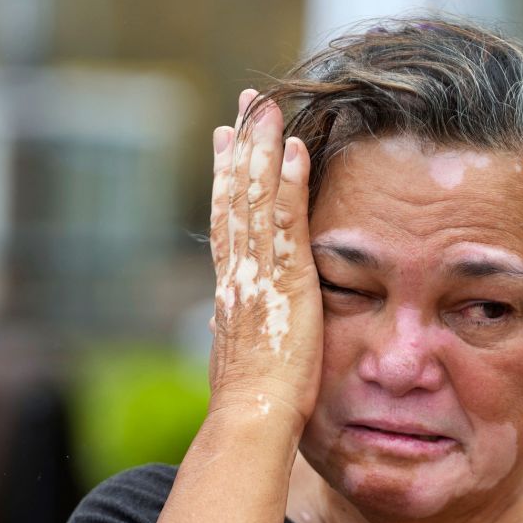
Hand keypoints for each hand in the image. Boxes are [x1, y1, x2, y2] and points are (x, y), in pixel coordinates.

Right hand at [207, 89, 323, 425]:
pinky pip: (286, 222)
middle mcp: (238, 276)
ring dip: (263, 149)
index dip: (227, 181)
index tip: (227, 142)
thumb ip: (249, 337)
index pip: (227, 224)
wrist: (250, 419)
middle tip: (246, 103)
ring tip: (269, 107)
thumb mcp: (246, 363)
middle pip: (235, 197)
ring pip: (255, 199)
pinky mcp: (285, 281)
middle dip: (241, 147)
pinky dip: (289, 184)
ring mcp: (259, 275)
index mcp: (231, 294)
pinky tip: (296, 150)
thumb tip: (243, 335)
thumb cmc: (253, 410)